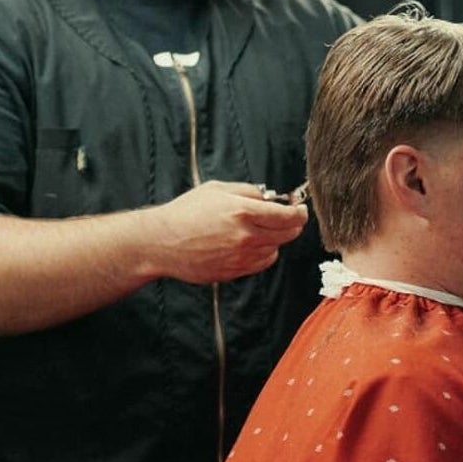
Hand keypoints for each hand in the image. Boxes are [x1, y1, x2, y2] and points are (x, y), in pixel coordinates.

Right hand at [149, 180, 309, 283]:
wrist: (162, 242)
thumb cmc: (186, 212)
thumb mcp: (217, 189)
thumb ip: (248, 191)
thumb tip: (271, 198)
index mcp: (243, 212)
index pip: (288, 216)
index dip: (299, 212)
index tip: (300, 209)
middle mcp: (246, 237)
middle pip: (288, 234)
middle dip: (293, 224)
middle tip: (288, 217)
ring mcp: (241, 257)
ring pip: (276, 249)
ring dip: (274, 238)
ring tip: (257, 229)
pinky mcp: (235, 272)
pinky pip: (263, 263)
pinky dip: (263, 253)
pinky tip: (250, 244)